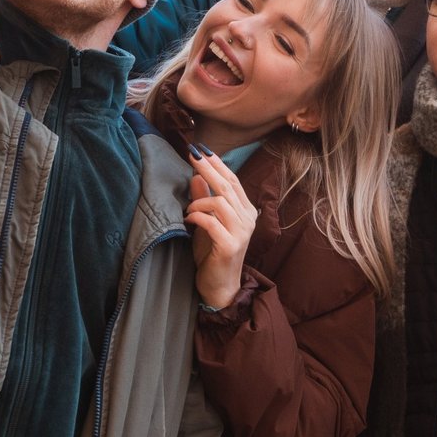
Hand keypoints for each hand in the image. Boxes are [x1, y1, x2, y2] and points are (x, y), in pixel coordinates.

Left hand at [185, 145, 255, 309]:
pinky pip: (212, 222)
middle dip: (208, 168)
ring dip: (200, 199)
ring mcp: (241, 233)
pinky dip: (198, 216)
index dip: (217, 164)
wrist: (219, 287)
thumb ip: (204, 199)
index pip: (233, 181)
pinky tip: (189, 218)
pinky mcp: (230, 246)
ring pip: (221, 201)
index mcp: (246, 211)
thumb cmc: (212, 254)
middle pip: (227, 186)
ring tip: (189, 207)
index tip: (200, 149)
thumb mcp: (206, 222)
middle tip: (192, 154)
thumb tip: (197, 175)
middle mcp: (248, 219)